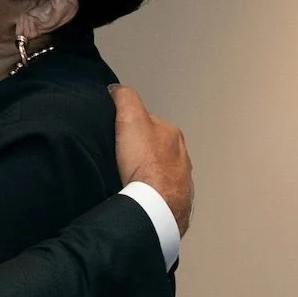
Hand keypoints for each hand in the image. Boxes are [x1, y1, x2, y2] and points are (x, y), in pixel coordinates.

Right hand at [111, 86, 193, 234]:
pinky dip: (150, 192)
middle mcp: (181, 156)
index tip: (116, 135)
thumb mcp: (131, 119)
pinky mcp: (175, 203)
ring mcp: (180, 181)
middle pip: (155, 148)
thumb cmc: (146, 164)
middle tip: (120, 159)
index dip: (128, 126)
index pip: (148, 123)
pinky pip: (160, 192)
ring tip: (127, 179)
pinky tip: (137, 195)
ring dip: (146, 173)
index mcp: (172, 134)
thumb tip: (117, 90)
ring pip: (159, 171)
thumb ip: (126, 98)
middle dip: (140, 152)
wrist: (156, 206)